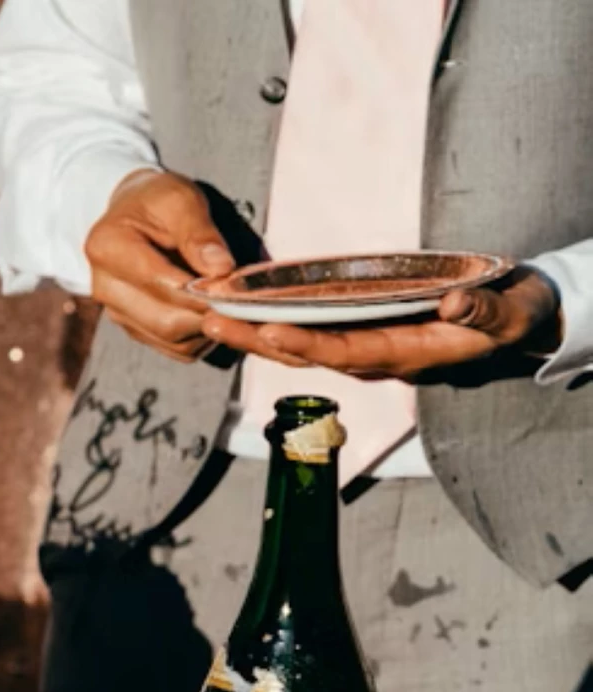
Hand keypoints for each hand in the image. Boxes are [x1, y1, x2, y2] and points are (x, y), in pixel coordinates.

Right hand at [84, 168, 235, 361]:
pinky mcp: (134, 328)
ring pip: (172, 340)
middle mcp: (104, 287)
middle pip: (165, 321)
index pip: (161, 283)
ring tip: (231, 303)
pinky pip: (174, 348)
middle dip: (208, 314)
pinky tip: (214, 312)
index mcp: (108, 248)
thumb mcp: (180, 199)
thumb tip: (221, 269)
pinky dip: (201, 337)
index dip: (203, 290)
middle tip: (243, 300)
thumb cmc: (157, 201)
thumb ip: (199, 232)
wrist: (134, 214)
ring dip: (208, 328)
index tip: (237, 284)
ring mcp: (117, 312)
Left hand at [202, 267, 561, 381]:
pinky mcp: (357, 332)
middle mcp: (374, 356)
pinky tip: (239, 307)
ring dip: (252, 330)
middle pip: (305, 353)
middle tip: (210, 319)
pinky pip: (306, 330)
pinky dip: (271, 319)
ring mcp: (362, 347)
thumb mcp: (510, 313)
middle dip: (256, 338)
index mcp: (407, 354)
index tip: (270, 331)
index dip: (308, 345)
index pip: (348, 352)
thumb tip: (454, 305)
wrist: (512, 322)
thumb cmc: (512, 316)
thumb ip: (485, 313)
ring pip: (297, 344)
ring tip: (209, 312)